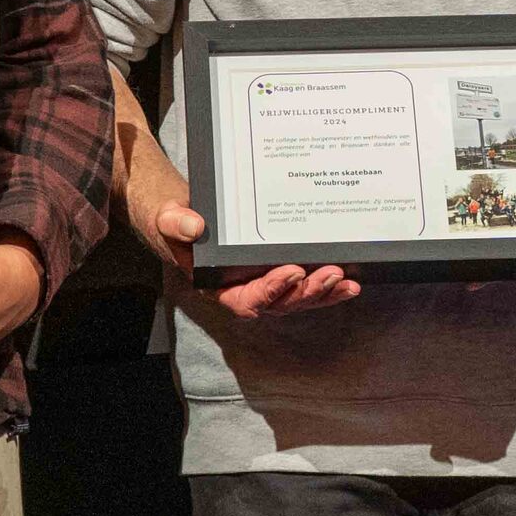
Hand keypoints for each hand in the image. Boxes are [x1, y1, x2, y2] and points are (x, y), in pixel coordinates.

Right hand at [154, 201, 360, 318]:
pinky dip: (326, 285)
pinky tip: (348, 281)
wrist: (182, 212)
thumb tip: (194, 227)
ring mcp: (262, 281)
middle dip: (306, 292)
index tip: (291, 273)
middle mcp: (243, 289)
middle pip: (279, 303)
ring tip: (345, 280)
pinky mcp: (278, 270)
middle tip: (330, 274)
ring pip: (296, 297)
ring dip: (322, 292)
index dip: (270, 291)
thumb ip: (175, 223)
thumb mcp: (166, 218)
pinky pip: (304, 283)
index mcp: (217, 285)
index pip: (245, 300)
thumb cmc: (173, 219)